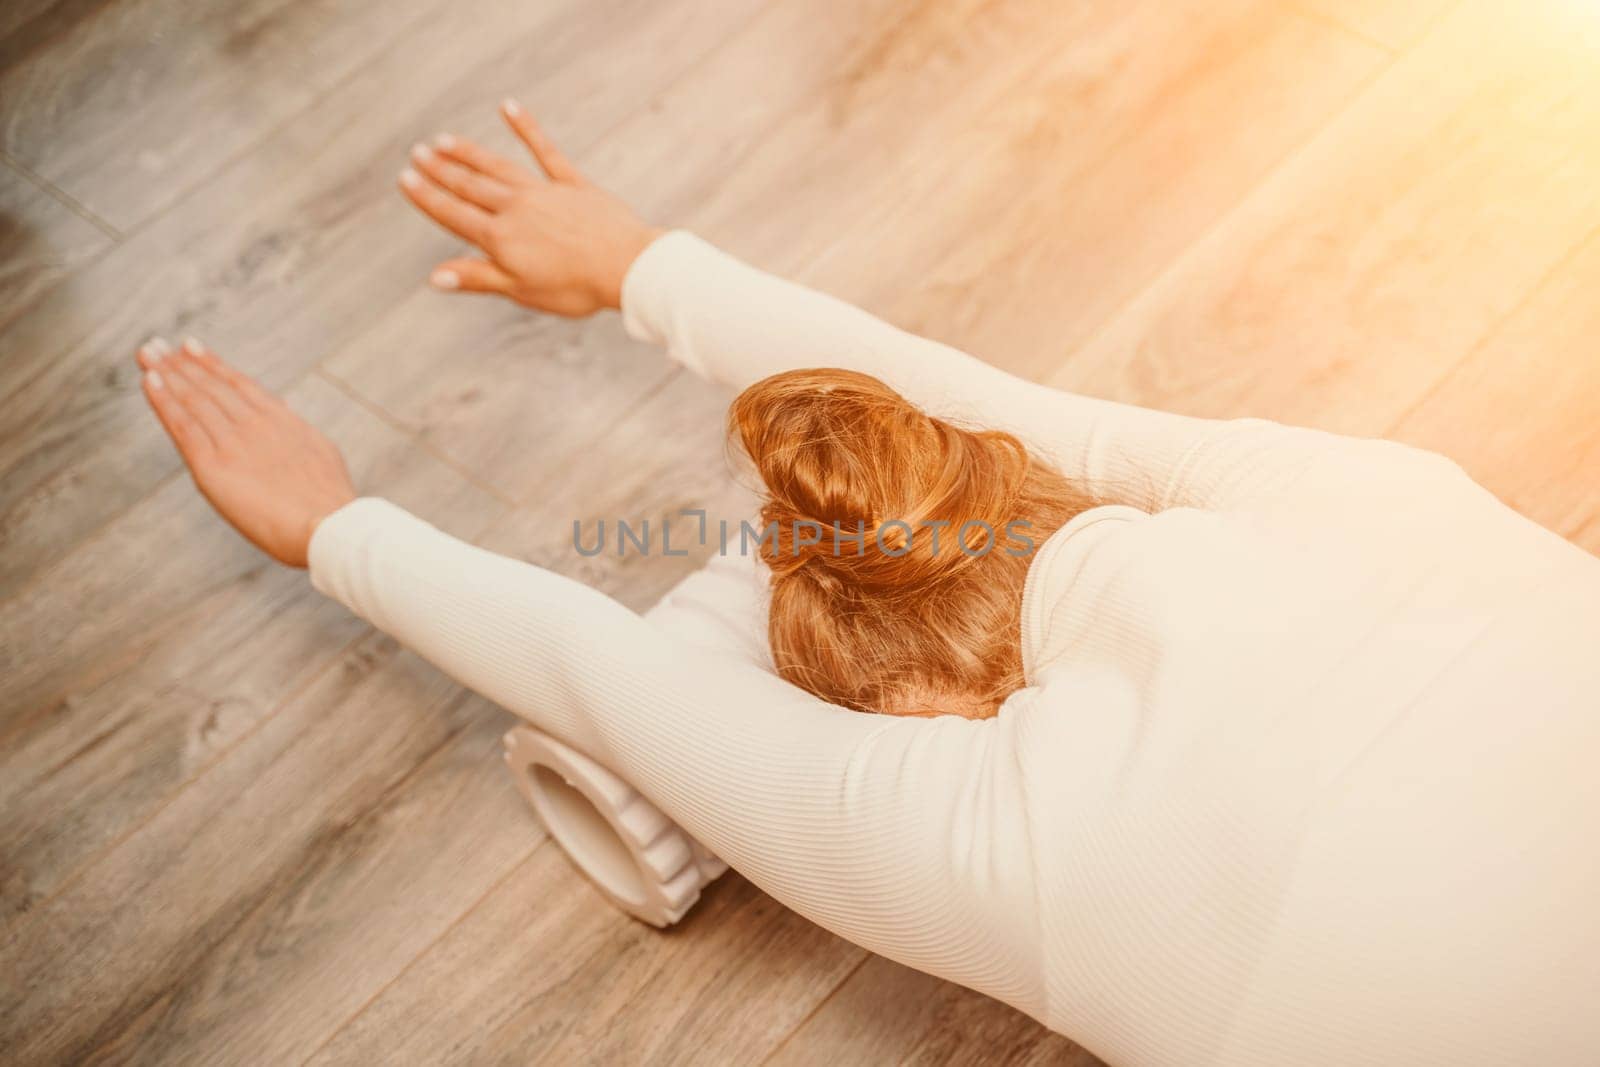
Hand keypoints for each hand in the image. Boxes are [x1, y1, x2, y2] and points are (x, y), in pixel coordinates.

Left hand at [137, 338, 356, 567]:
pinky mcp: (213, 467)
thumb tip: (285, 410)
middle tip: (154, 345)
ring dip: (167, 373)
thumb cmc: (331, 500)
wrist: (327, 525)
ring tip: (147, 353)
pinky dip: (163, 401)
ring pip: (193, 400)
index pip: (240, 384)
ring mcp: (233, 443)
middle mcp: (255, 424)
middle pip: (211, 386)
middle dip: (181, 363)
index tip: (191, 346)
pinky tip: (149, 381)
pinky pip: (182, 426)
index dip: (212, 364)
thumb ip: (296, 430)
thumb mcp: (321, 452)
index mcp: (282, 420)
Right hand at [399, 99, 663, 315]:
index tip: (405, 178)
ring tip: (445, 139)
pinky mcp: (572, 183)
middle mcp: (516, 208)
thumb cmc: (575, 287)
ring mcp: (544, 192)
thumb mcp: (521, 290)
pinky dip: (526, 128)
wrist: (626, 267)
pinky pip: (545, 151)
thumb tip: (433, 277)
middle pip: (471, 186)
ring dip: (469, 153)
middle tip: (418, 152)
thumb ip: (478, 278)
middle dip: (441, 170)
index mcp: (501, 238)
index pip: (454, 214)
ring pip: (497, 167)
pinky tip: (508, 108)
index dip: (428, 197)